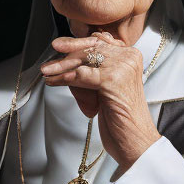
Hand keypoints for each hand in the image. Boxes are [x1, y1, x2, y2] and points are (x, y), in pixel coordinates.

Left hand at [40, 32, 160, 172]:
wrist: (136, 141)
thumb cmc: (121, 118)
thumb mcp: (107, 88)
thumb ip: (95, 71)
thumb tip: (69, 62)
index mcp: (130, 56)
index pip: (99, 42)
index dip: (77, 43)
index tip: (60, 45)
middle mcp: (128, 58)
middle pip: (91, 49)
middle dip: (66, 55)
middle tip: (48, 62)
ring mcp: (122, 68)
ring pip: (84, 60)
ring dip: (60, 67)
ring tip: (47, 73)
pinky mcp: (113, 80)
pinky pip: (81, 75)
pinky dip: (64, 78)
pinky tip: (54, 81)